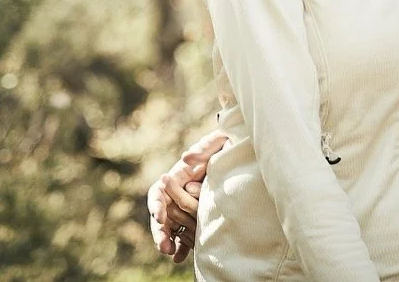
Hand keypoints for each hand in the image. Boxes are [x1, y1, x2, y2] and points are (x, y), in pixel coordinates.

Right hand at [147, 129, 228, 262]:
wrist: (242, 154)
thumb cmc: (228, 144)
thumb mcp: (218, 141)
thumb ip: (204, 148)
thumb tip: (186, 157)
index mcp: (178, 175)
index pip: (159, 192)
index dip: (156, 205)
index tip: (160, 216)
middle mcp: (178, 192)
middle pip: (161, 213)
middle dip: (160, 230)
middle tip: (163, 246)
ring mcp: (187, 205)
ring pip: (171, 225)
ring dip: (168, 240)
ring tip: (170, 253)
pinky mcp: (197, 215)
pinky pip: (186, 233)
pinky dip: (182, 245)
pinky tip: (180, 257)